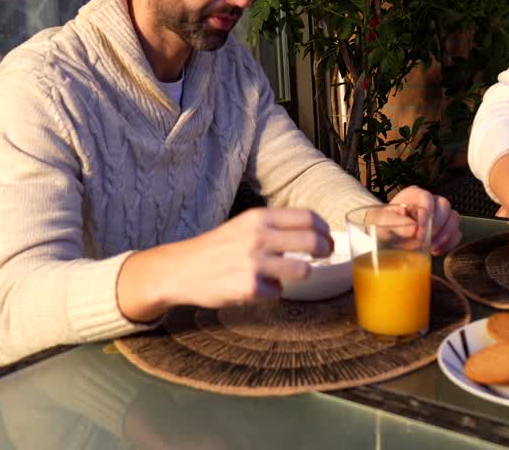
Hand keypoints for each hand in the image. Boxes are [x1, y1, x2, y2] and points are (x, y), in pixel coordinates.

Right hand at [117, 206, 331, 318]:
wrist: (181, 269)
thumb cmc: (217, 247)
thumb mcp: (244, 225)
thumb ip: (273, 227)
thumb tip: (312, 233)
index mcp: (259, 217)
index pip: (308, 217)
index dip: (323, 229)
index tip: (326, 237)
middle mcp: (259, 236)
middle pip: (313, 241)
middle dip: (325, 250)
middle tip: (324, 255)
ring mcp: (255, 262)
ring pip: (303, 270)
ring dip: (299, 273)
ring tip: (283, 274)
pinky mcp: (250, 287)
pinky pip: (278, 292)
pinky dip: (271, 292)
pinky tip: (254, 287)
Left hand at [386, 185, 462, 254]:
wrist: (386, 234)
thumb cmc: (384, 224)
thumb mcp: (383, 222)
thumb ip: (397, 223)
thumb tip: (414, 231)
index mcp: (414, 195)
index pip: (427, 198)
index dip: (427, 215)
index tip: (419, 233)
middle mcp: (430, 201)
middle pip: (445, 206)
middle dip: (437, 226)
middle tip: (426, 241)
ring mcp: (440, 214)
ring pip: (454, 219)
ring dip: (445, 236)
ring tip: (431, 248)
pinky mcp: (445, 228)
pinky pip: (456, 233)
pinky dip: (449, 244)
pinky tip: (436, 251)